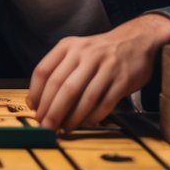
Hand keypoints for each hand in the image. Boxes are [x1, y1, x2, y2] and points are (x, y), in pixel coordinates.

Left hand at [26, 14, 169, 131]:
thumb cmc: (100, 52)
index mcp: (68, 46)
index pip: (44, 71)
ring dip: (72, 117)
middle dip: (52, 110)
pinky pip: (105, 103)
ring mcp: (106, 66)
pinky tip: (87, 123)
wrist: (136, 40)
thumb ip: (58, 71)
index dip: (36, 94)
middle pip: (62, 86)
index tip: (34, 110)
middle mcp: (86, 54)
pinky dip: (94, 116)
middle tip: (46, 126)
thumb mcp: (76, 51)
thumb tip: (37, 103)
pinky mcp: (123, 79)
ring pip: (84, 97)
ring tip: (64, 128)